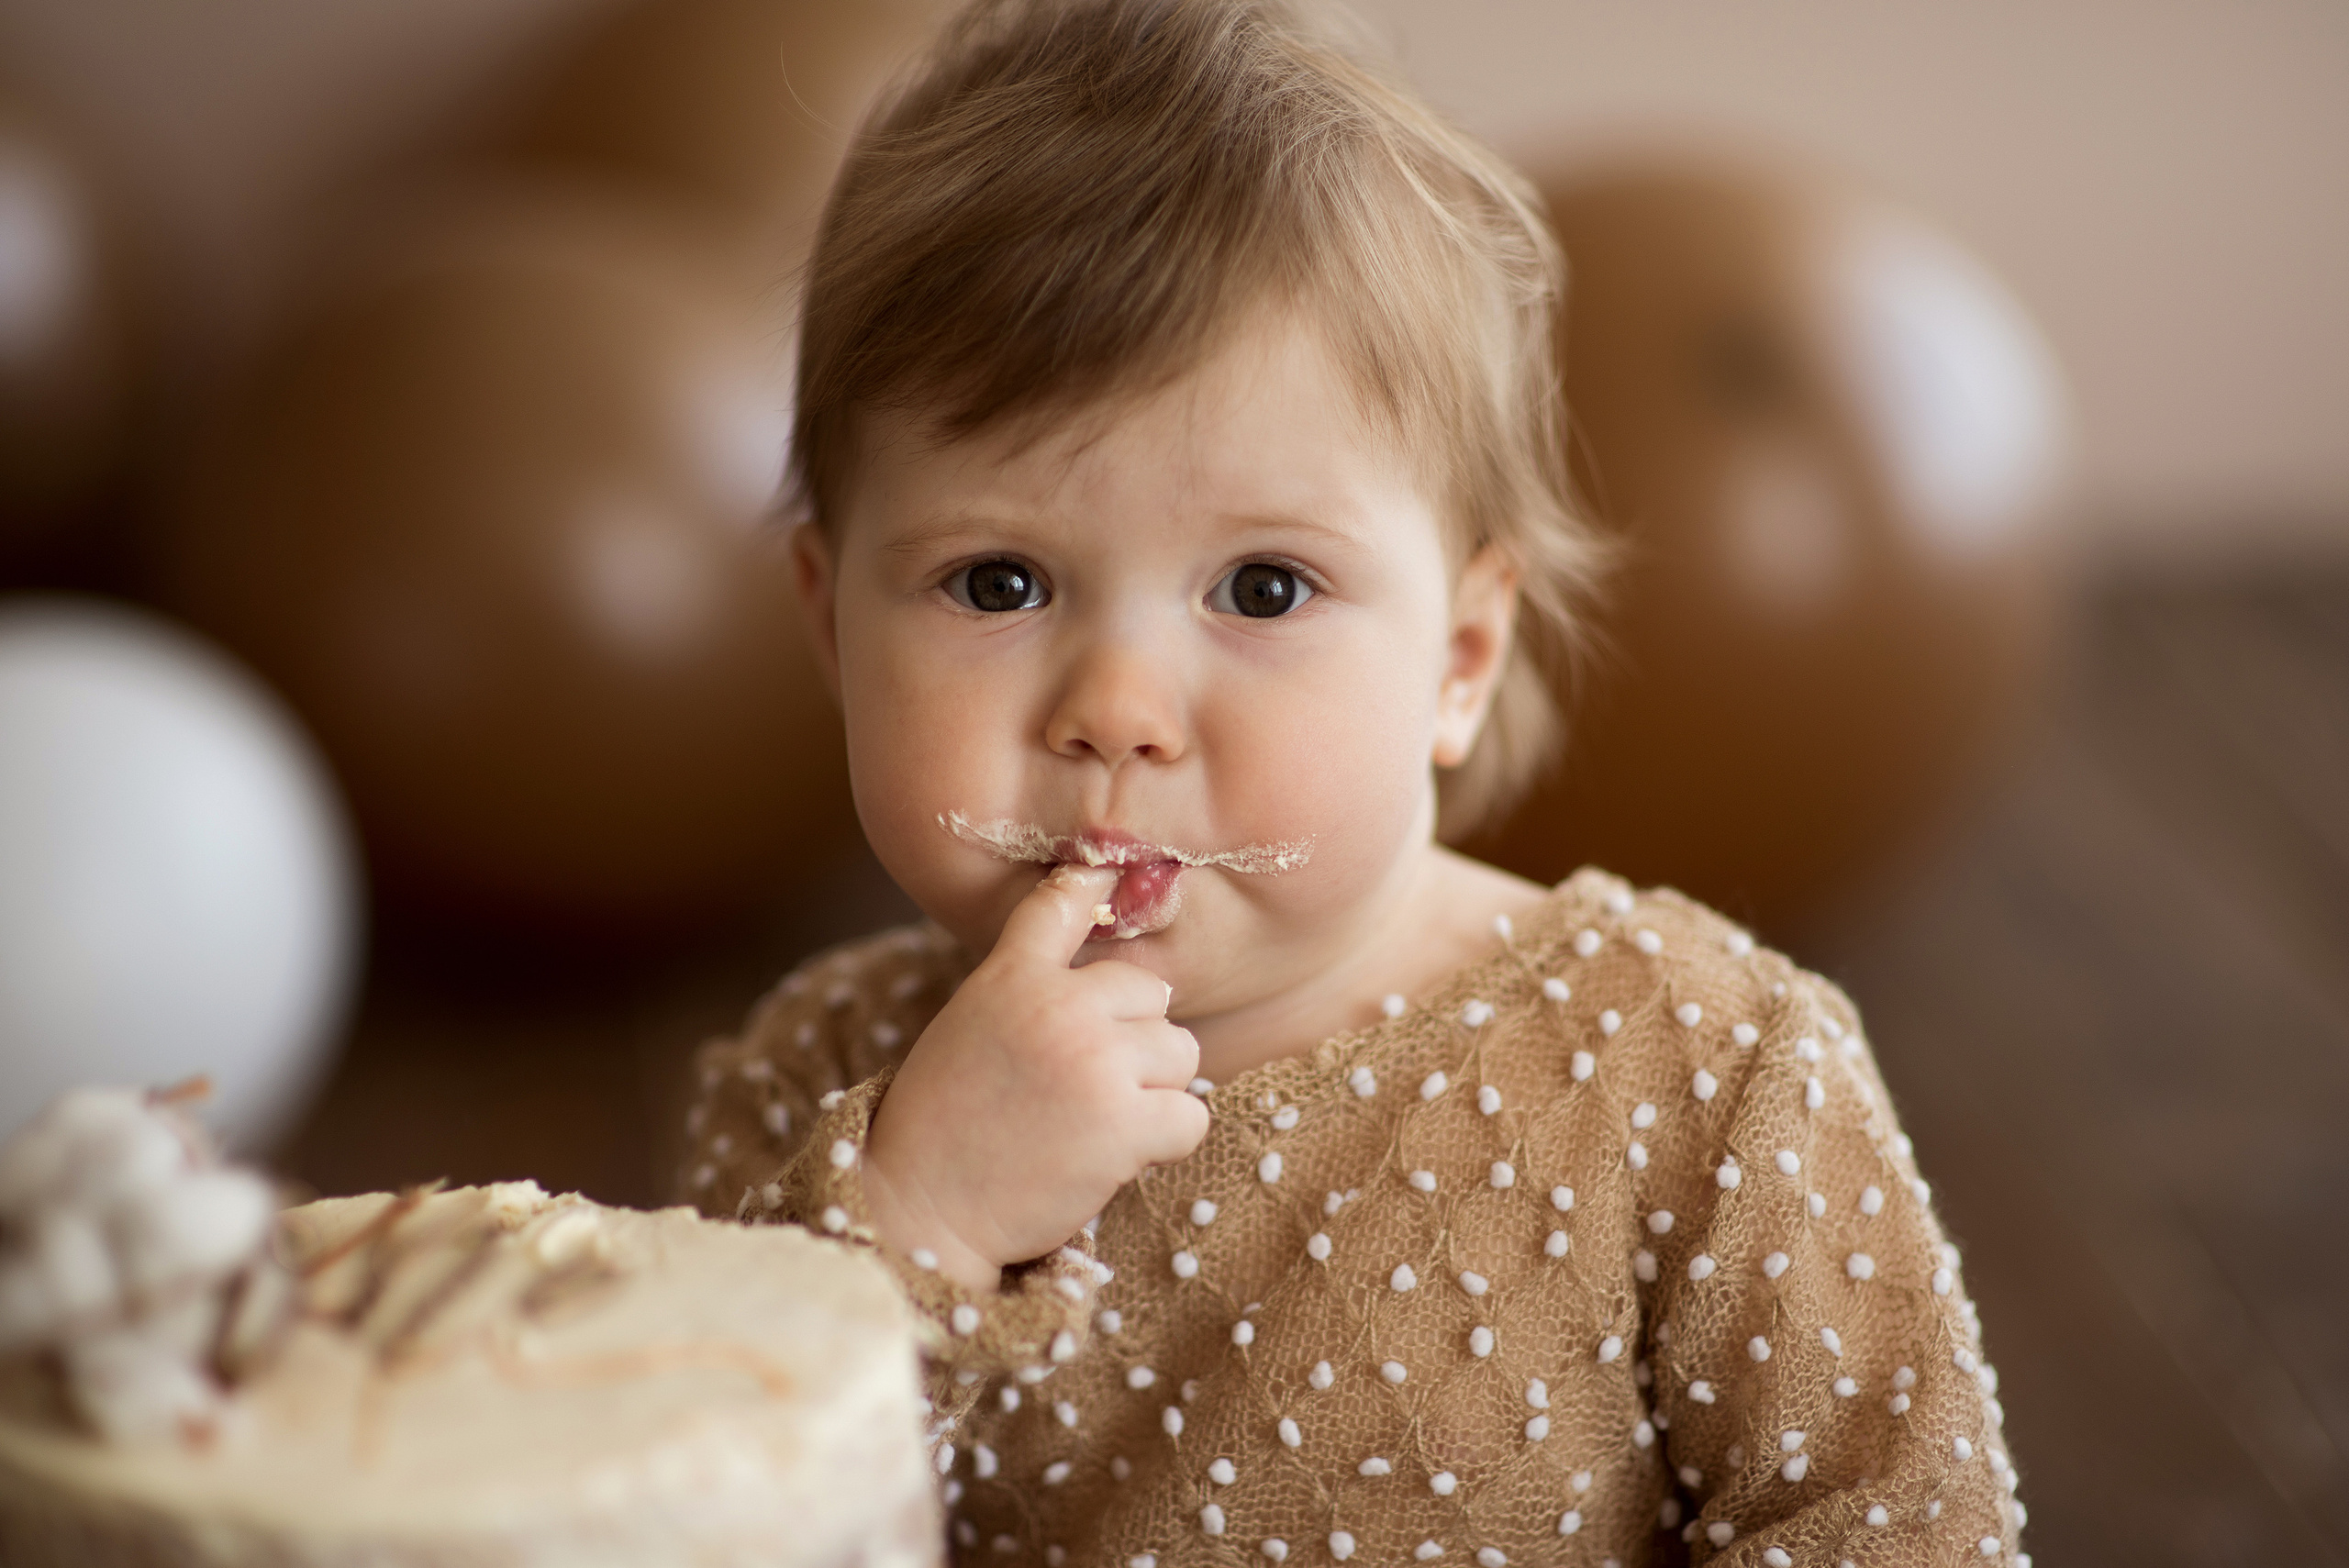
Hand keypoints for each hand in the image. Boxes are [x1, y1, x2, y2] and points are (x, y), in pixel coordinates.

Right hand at [862, 865, 1208, 1292]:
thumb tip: (1113, 983)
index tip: (1116, 872)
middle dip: (1135, 1040)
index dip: (1098, 883)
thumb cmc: (944, 1124)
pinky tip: (1118, 1154)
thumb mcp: (970, 1025)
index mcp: (1010, 975)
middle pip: (1151, 994)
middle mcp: (1058, 1005)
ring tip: (1096, 1122)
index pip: (1062, 903)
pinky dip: (1167, 1140)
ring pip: (1180, 1053)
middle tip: (1086, 1087)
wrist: (919, 1207)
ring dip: (1154, 1091)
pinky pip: (1191, 1115)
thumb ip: (1029, 988)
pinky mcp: (1124, 1123)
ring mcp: (1095, 1061)